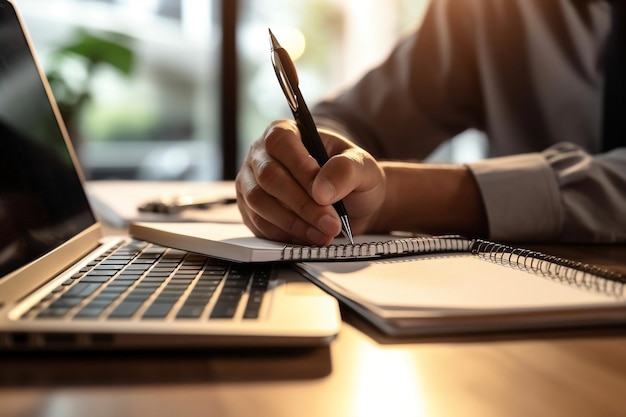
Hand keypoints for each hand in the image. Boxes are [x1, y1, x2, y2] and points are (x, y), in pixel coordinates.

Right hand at [236, 119, 385, 244]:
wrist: (353, 204)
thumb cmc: (353, 178)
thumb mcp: (362, 168)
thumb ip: (346, 170)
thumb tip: (320, 190)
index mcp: (286, 131)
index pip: (281, 143)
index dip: (301, 169)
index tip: (325, 195)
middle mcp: (261, 154)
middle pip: (268, 177)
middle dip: (302, 205)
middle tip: (331, 224)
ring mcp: (251, 182)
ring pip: (260, 203)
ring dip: (293, 224)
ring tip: (324, 235)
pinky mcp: (250, 210)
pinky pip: (258, 224)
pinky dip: (285, 235)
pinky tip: (309, 238)